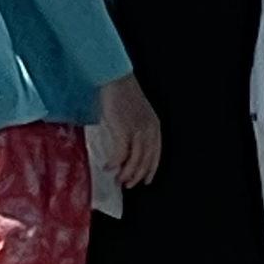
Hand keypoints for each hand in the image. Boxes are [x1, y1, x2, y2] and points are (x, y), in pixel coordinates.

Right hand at [98, 73, 161, 187]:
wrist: (115, 79)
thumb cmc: (121, 94)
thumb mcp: (134, 114)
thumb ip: (134, 130)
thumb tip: (126, 147)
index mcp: (154, 126)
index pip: (155, 154)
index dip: (150, 170)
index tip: (145, 180)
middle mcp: (149, 130)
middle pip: (145, 161)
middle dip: (136, 176)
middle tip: (127, 184)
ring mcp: (137, 131)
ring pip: (135, 161)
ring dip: (125, 173)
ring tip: (117, 179)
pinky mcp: (124, 131)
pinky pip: (120, 155)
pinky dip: (114, 163)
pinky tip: (108, 167)